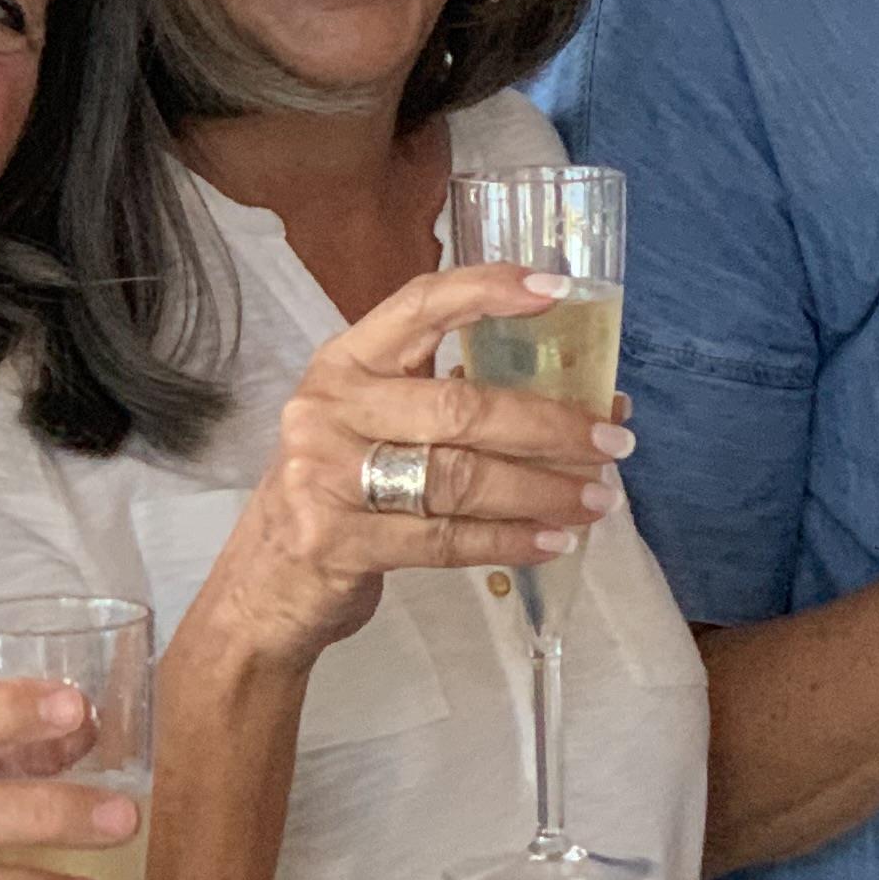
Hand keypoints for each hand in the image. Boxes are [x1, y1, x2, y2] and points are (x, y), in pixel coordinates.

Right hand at [199, 263, 631, 669]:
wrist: (265, 589)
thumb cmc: (339, 494)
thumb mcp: (377, 429)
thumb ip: (459, 404)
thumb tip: (591, 403)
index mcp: (345, 363)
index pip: (420, 305)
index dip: (489, 291)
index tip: (559, 290)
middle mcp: (329, 408)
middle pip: (460, 406)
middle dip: (549, 424)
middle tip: (613, 440)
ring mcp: (325, 476)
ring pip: (460, 477)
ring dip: (542, 489)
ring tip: (599, 498)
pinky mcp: (339, 542)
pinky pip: (447, 539)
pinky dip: (510, 540)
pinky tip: (554, 540)